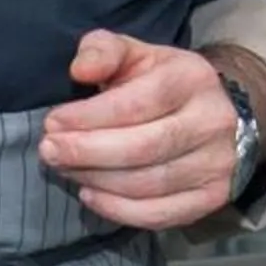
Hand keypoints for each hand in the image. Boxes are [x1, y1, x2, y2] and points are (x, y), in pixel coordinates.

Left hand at [38, 31, 240, 230]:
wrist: (215, 113)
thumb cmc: (161, 82)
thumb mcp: (134, 54)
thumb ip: (103, 51)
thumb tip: (80, 70)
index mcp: (192, 78)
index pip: (137, 102)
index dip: (90, 117)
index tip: (53, 123)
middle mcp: (212, 122)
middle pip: (144, 147)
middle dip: (87, 152)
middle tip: (50, 151)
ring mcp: (216, 164)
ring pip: (148, 184)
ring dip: (96, 180)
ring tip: (65, 169)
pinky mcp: (211, 198)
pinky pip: (159, 214)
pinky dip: (118, 210)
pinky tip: (90, 195)